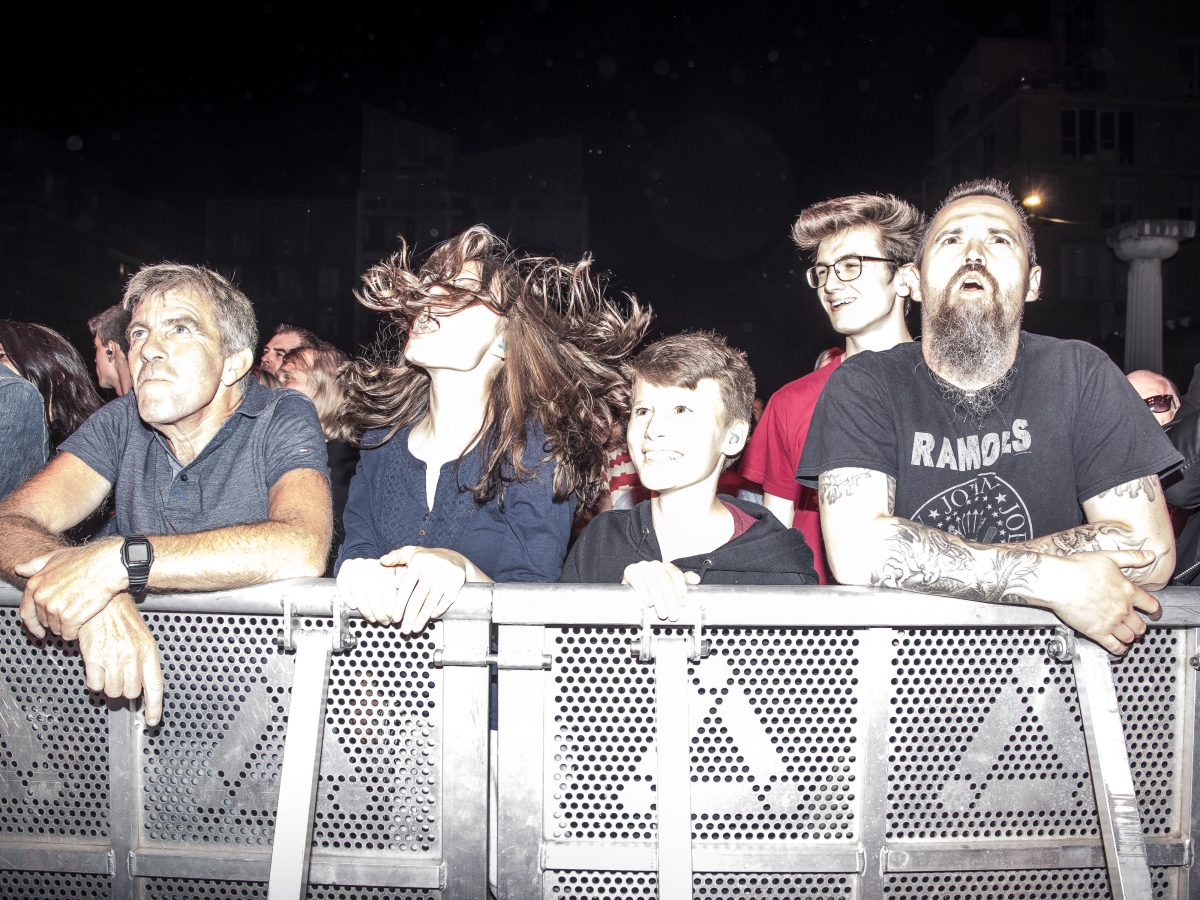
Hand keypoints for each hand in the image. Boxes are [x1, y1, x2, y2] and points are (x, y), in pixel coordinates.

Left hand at [17, 538, 125, 639]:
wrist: (107, 565)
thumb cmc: (86, 559)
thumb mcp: (57, 557)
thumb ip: (36, 565)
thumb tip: (20, 569)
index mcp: (35, 585)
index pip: (27, 612)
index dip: (33, 624)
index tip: (39, 631)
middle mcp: (41, 597)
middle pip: (44, 621)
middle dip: (56, 621)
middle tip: (71, 612)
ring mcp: (54, 609)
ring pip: (57, 629)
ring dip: (68, 626)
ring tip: (81, 612)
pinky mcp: (70, 618)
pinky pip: (69, 634)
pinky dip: (76, 631)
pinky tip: (84, 620)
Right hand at [76, 594, 163, 726]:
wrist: (103, 602)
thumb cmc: (123, 619)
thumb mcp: (143, 637)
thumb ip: (145, 661)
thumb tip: (145, 684)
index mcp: (148, 652)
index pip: (155, 687)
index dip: (155, 707)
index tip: (153, 720)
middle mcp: (132, 657)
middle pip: (131, 692)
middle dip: (126, 690)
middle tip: (121, 678)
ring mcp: (113, 658)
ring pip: (113, 691)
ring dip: (110, 686)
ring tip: (109, 670)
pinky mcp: (94, 658)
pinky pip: (95, 684)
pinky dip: (95, 682)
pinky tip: (97, 669)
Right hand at [336, 558, 398, 623]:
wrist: (365, 552)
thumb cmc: (383, 567)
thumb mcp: (397, 571)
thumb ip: (400, 586)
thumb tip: (402, 605)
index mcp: (386, 571)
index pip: (389, 595)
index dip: (390, 610)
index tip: (392, 618)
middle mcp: (371, 570)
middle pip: (374, 599)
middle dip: (380, 615)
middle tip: (383, 622)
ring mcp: (356, 571)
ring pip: (360, 597)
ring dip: (366, 612)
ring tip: (372, 618)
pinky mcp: (344, 572)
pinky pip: (344, 589)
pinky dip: (348, 599)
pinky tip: (354, 606)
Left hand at [382, 546, 468, 634]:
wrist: (454, 557)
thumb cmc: (428, 558)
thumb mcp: (411, 553)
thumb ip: (396, 556)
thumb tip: (383, 561)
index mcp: (419, 560)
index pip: (406, 587)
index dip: (400, 605)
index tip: (395, 618)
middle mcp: (433, 566)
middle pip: (419, 597)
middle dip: (410, 616)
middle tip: (405, 630)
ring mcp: (447, 573)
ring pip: (432, 601)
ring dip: (423, 618)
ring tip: (415, 628)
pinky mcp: (458, 579)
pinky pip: (447, 599)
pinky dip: (439, 609)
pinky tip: (432, 617)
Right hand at [621, 561, 699, 621]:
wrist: (632, 583)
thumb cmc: (654, 586)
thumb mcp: (670, 583)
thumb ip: (684, 581)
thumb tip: (696, 579)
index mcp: (667, 566)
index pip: (676, 575)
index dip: (681, 589)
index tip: (683, 603)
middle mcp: (655, 565)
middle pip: (665, 581)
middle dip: (670, 600)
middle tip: (673, 616)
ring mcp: (642, 567)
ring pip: (653, 583)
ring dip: (658, 601)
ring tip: (662, 614)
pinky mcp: (630, 571)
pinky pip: (638, 582)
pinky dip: (644, 593)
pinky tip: (649, 602)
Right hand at [1044, 549, 1160, 654]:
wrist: (1057, 581)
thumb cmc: (1078, 568)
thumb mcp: (1108, 557)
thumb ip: (1131, 557)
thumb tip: (1150, 555)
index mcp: (1128, 591)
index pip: (1151, 605)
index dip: (1155, 610)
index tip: (1153, 613)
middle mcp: (1122, 609)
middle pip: (1141, 625)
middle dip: (1140, 626)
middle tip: (1136, 625)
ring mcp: (1110, 622)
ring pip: (1129, 637)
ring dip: (1130, 637)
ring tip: (1126, 635)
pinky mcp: (1096, 632)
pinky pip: (1114, 646)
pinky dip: (1119, 649)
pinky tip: (1119, 648)